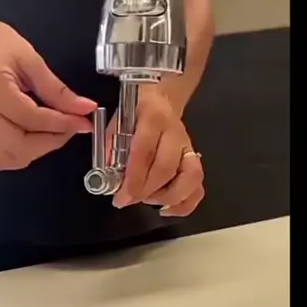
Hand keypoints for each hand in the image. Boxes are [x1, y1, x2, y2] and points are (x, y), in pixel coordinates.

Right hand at [0, 9, 96, 169]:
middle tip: (70, 126)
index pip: (31, 118)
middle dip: (50, 142)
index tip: (83, 121)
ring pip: (8, 158)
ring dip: (36, 150)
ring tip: (53, 130)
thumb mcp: (31, 60)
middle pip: (18, 146)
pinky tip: (36, 134)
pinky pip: (2, 155)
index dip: (62, 124)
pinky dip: (24, 150)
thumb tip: (84, 109)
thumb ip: (58, 90)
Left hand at [110, 85, 203, 215]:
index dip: (134, 179)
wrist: (162, 99)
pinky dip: (185, 203)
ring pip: (191, 178)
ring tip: (150, 201)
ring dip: (170, 197)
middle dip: (147, 191)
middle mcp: (174, 132)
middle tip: (130, 200)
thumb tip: (108, 179)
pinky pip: (198, 186)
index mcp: (152, 118)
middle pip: (167, 168)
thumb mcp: (117, 122)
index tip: (121, 198)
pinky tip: (167, 208)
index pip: (144, 153)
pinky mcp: (196, 159)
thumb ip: (110, 148)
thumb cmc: (135, 113)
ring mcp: (189, 146)